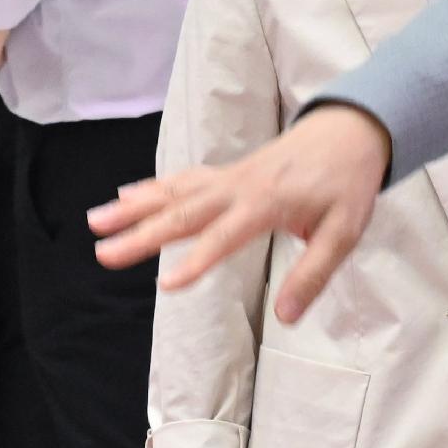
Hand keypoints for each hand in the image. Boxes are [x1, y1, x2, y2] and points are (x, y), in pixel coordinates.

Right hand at [91, 105, 391, 317]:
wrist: (350, 130)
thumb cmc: (348, 183)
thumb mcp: (344, 233)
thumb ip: (313, 275)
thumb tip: (286, 317)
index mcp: (267, 202)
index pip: (224, 236)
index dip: (195, 261)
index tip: (165, 285)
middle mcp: (239, 186)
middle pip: (183, 212)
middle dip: (141, 234)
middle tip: (103, 253)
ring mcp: (229, 176)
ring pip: (172, 191)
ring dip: (133, 207)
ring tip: (96, 222)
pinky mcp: (227, 171)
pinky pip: (182, 178)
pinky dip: (152, 186)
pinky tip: (126, 195)